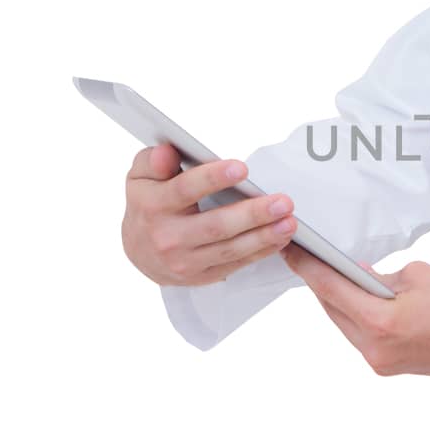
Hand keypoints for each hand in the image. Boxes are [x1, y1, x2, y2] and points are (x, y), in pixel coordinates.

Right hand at [122, 143, 298, 286]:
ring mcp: (185, 261)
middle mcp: (168, 237)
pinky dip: (261, 251)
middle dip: (252, 214)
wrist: (139, 252)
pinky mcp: (201, 275)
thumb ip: (152, 161)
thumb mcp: (141, 177)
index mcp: (153, 206)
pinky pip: (236, 263)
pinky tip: (280, 237)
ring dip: (264, 236)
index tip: (241, 168)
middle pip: (215, 225)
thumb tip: (166, 153)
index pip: (184, 190)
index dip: (213, 178)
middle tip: (283, 202)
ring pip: (230, 249)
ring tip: (289, 221)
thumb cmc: (148, 204)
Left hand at [279, 245, 429, 385]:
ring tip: (331, 274)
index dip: (307, 267)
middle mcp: (373, 348)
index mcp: (380, 323)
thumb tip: (359, 275)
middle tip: (308, 256)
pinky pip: (361, 336)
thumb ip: (382, 276)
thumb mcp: (421, 276)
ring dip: (338, 300)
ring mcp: (380, 362)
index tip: (291, 250)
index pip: (331, 289)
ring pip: (344, 324)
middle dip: (320, 282)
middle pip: (332, 309)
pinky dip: (357, 315)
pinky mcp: (389, 366)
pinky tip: (358, 298)